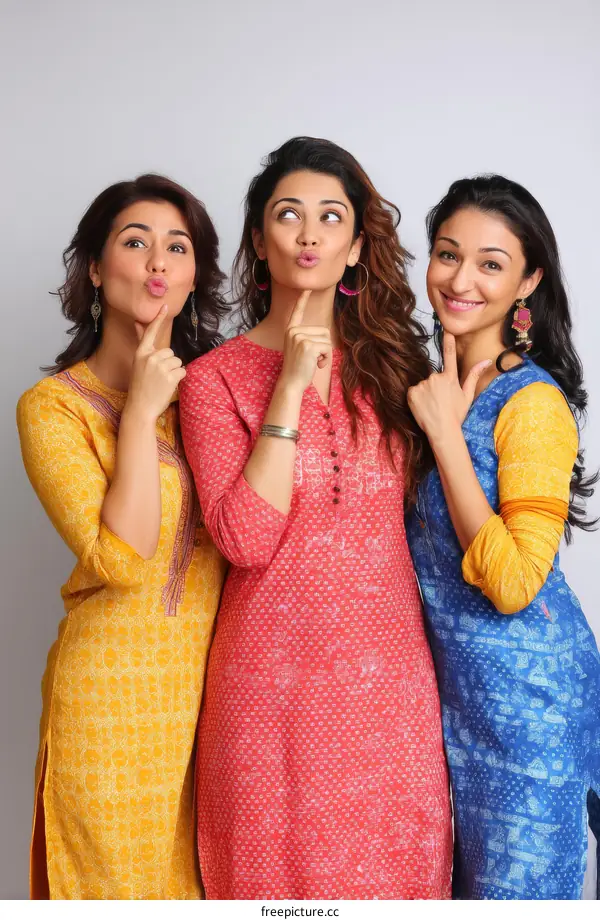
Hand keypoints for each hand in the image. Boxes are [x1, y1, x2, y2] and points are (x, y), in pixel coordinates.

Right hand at [126, 305, 185, 420]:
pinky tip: (168, 385)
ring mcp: (160, 367)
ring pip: (177, 361)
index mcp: (141, 353)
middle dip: (168, 363)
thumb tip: (137, 322)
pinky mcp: (170, 376)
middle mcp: (150, 357)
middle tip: (158, 376)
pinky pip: (182, 371)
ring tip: (162, 381)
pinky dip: (179, 378)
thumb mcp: (138, 363)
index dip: (158, 319)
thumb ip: (142, 342)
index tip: (164, 305)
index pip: (151, 332)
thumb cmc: (140, 385)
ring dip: (174, 371)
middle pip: (170, 352)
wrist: (140, 407)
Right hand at [279, 290, 332, 393]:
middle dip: (324, 346)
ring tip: (314, 362)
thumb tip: (324, 334)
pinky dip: (326, 359)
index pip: (298, 312)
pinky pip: (327, 348)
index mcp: (291, 330)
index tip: (307, 288)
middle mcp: (294, 331)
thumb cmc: (298, 368)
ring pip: (327, 340)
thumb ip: (308, 338)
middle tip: (313, 358)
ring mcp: (300, 338)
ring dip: (325, 354)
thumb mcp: (300, 349)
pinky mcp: (308, 346)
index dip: (303, 300)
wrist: (291, 382)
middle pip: (323, 331)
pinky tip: (317, 365)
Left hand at [407, 333, 490, 443]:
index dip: (447, 341)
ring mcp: (423, 384)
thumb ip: (474, 376)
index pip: (449, 355)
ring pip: (423, 385)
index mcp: (450, 378)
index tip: (446, 329)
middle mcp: (436, 377)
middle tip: (439, 402)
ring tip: (431, 406)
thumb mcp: (467, 395)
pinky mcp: (412, 392)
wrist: (442, 431)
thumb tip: (487, 361)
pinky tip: (423, 407)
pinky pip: (413, 391)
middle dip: (435, 387)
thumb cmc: (456, 415)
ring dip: (425, 393)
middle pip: (433, 377)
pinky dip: (416, 398)